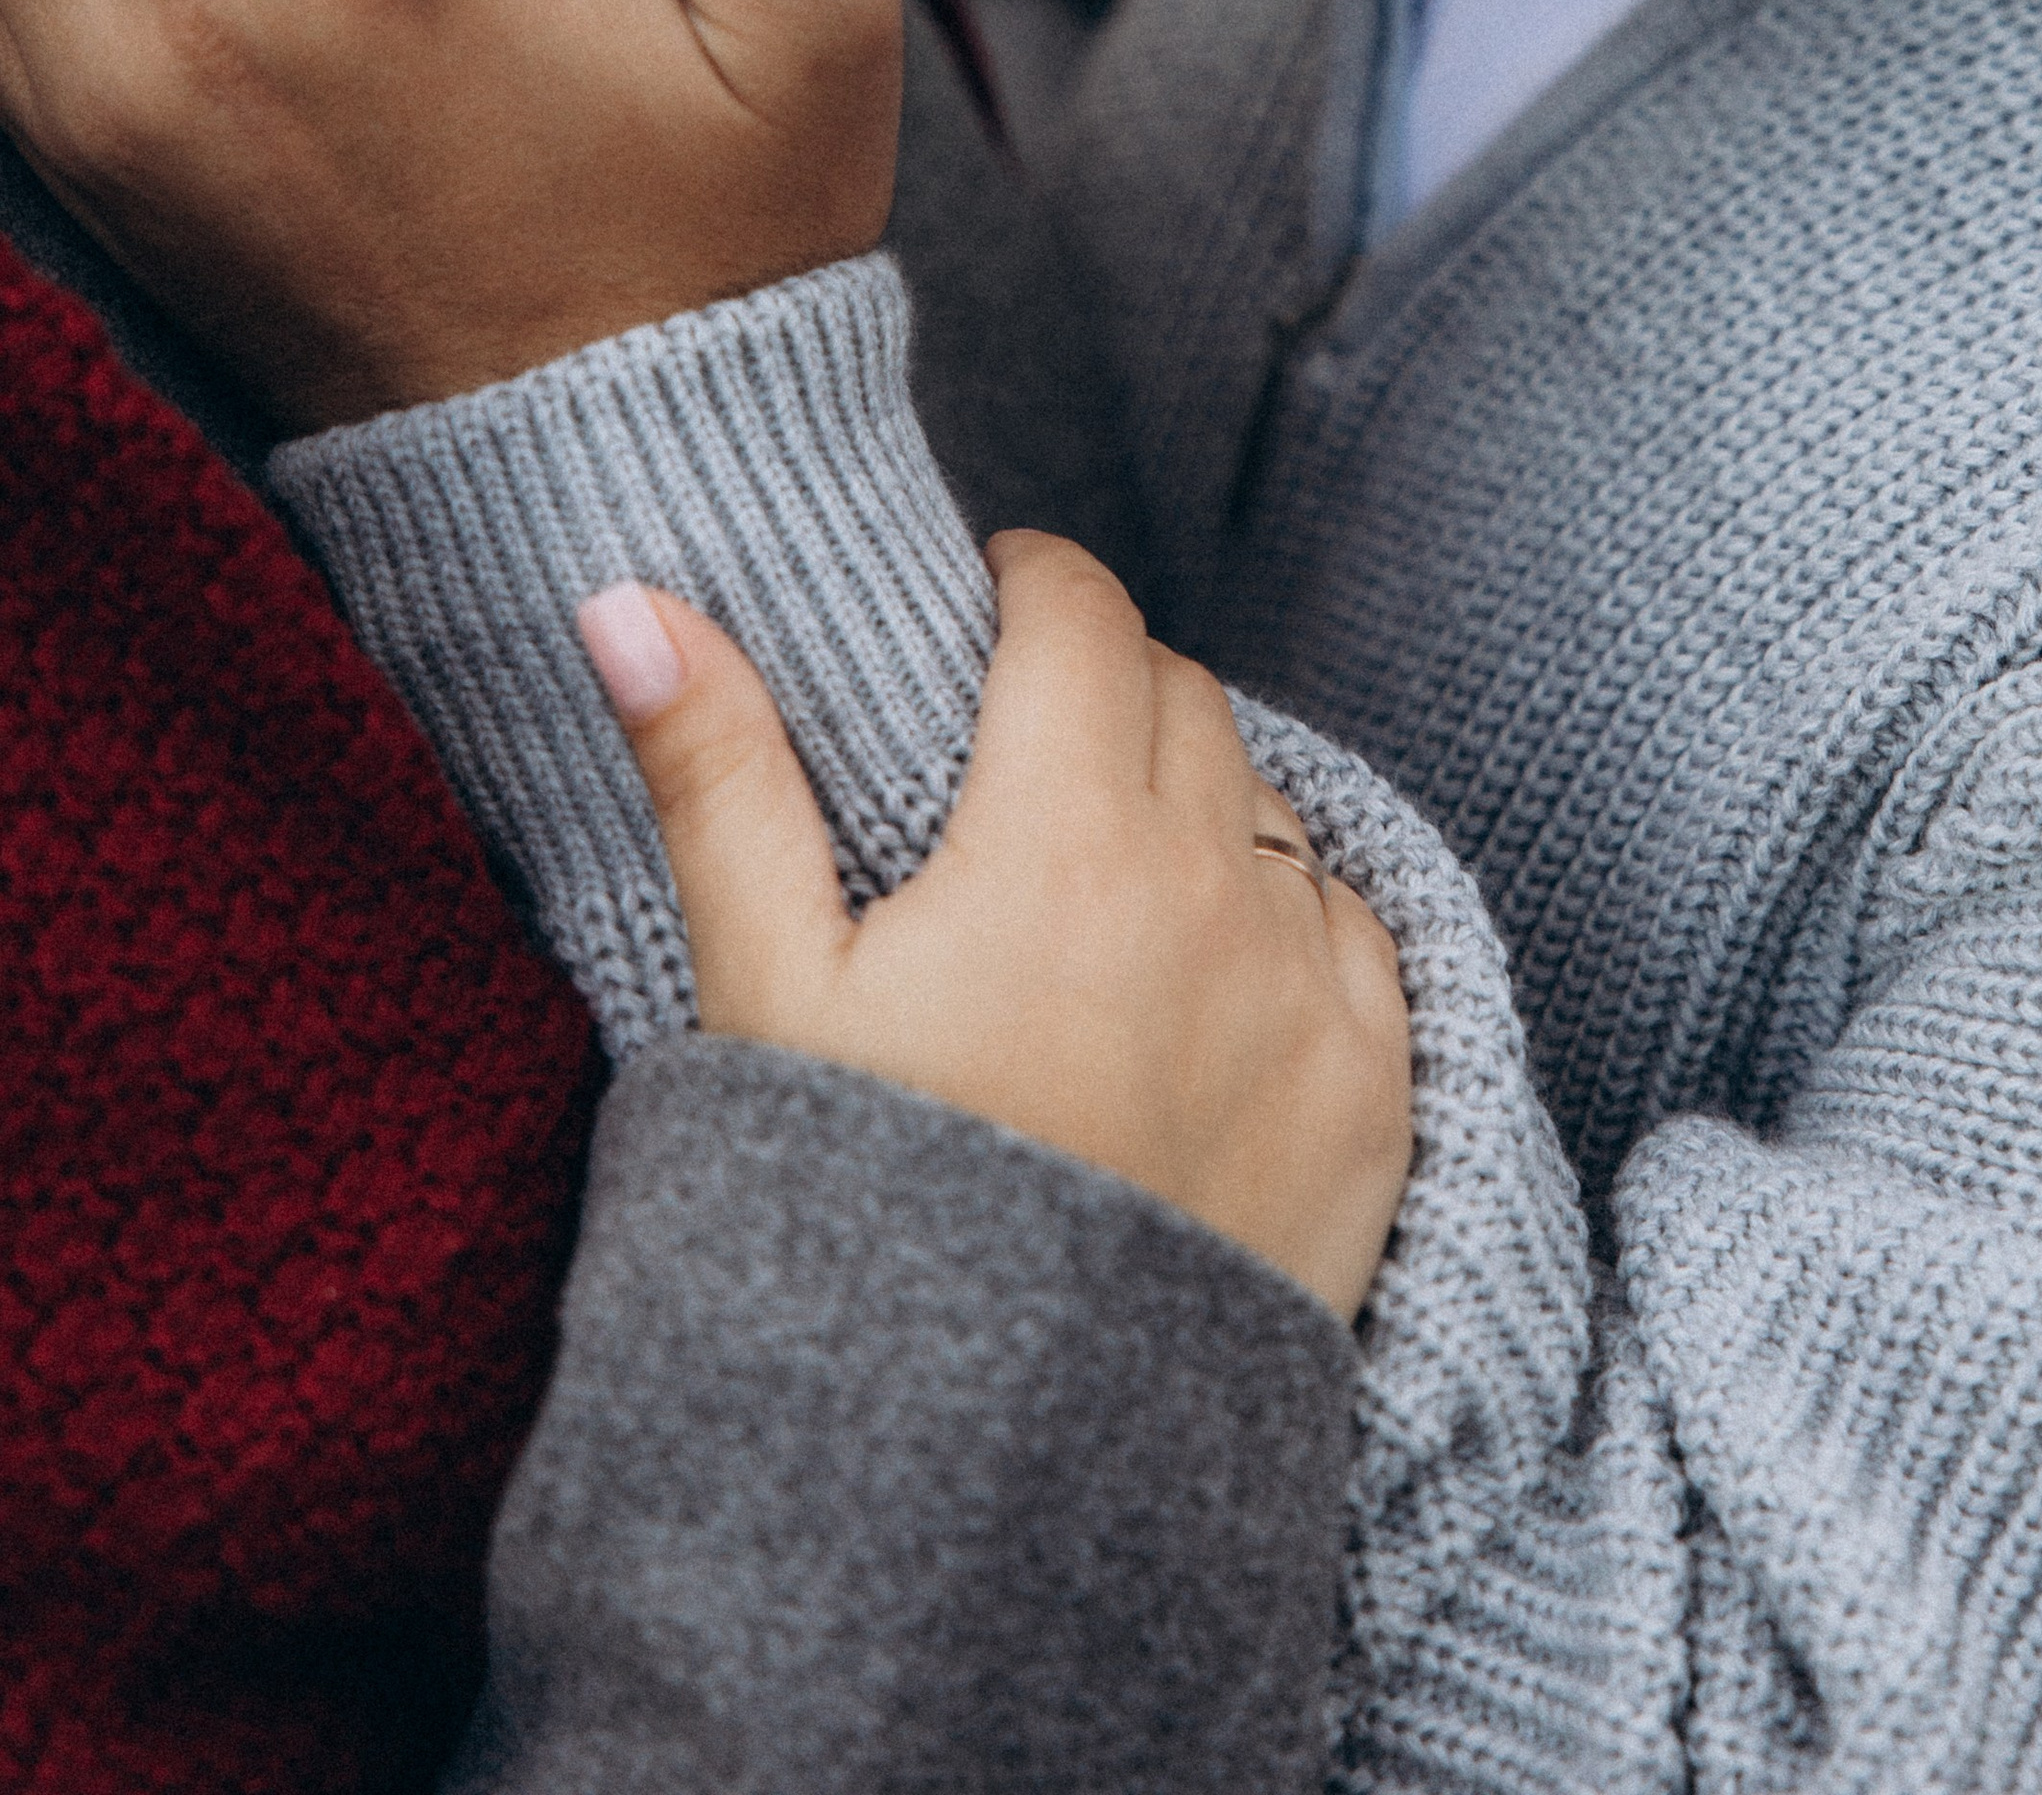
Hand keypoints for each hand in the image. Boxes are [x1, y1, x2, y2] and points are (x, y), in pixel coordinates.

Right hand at [580, 531, 1414, 1324]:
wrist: (987, 1492)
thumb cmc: (851, 1222)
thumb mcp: (762, 992)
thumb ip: (715, 772)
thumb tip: (627, 599)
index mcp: (1066, 841)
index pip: (1082, 613)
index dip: (1028, 587)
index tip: (983, 609)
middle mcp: (1215, 894)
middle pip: (1181, 695)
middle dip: (1103, 689)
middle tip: (1020, 752)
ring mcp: (1312, 996)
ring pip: (1273, 806)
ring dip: (1199, 806)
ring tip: (1100, 883)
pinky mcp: (1376, 1098)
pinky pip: (1356, 930)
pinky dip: (1290, 921)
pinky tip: (1205, 979)